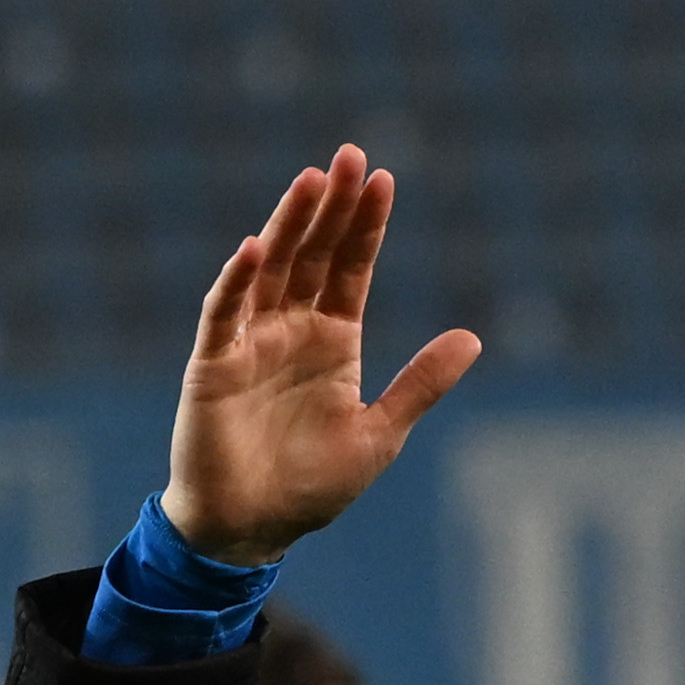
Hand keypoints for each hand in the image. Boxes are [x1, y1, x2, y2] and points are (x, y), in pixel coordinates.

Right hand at [164, 145, 482, 563]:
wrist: (254, 528)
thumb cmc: (314, 485)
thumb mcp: (381, 432)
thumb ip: (421, 383)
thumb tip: (473, 337)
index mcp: (333, 342)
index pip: (351, 269)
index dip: (366, 226)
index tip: (384, 179)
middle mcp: (291, 330)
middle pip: (314, 253)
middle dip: (332, 206)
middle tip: (351, 155)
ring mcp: (249, 341)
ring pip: (272, 268)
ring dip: (290, 224)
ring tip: (312, 180)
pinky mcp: (212, 364)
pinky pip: (224, 313)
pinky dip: (238, 280)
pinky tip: (257, 247)